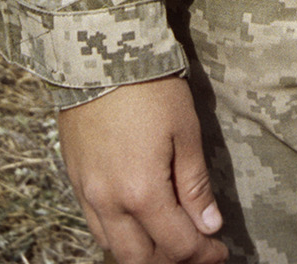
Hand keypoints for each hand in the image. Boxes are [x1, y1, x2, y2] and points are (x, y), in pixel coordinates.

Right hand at [57, 74, 227, 263]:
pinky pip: (96, 225)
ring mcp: (88, 194)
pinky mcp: (75, 180)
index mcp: (142, 193)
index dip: (203, 254)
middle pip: (142, 258)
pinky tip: (138, 220)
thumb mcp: (185, 131)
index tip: (221, 249)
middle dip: (173, 260)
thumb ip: (195, 184)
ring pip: (114, 248)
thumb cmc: (149, 88)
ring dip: (144, 251)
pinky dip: (119, 234)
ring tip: (169, 238)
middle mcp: (110, 203)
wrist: (99, 54)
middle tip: (198, 250)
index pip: (177, 246)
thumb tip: (209, 224)